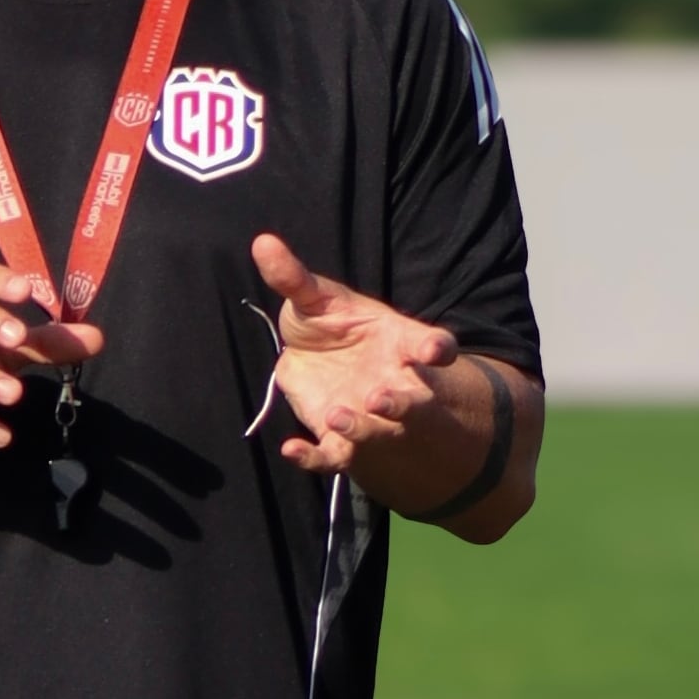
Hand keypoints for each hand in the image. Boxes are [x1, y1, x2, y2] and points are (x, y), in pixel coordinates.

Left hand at [253, 233, 456, 475]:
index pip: (430, 346)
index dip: (436, 349)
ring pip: (376, 432)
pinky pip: (333, 455)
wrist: (312, 361)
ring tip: (338, 415)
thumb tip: (261, 241)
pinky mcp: (340, 439)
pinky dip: (313, 457)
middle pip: (413, 401)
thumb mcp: (313, 298)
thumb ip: (293, 277)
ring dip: (363, 429)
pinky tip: (291, 449)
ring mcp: (369, 415)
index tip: (436, 351)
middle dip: (403, 403)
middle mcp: (393, 383)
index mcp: (399, 344)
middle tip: (381, 397)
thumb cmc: (330, 324)